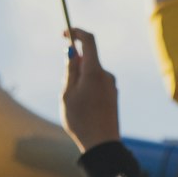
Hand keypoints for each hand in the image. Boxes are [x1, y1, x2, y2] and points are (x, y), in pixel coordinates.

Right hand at [61, 28, 121, 151]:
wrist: (102, 144)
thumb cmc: (81, 120)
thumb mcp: (67, 94)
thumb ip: (70, 71)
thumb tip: (72, 52)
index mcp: (95, 71)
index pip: (89, 40)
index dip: (76, 32)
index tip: (64, 33)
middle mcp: (106, 75)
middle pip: (88, 60)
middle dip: (74, 66)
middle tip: (65, 88)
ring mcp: (111, 86)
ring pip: (91, 74)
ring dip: (79, 81)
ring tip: (75, 106)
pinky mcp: (113, 95)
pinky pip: (97, 85)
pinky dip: (87, 90)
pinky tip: (84, 111)